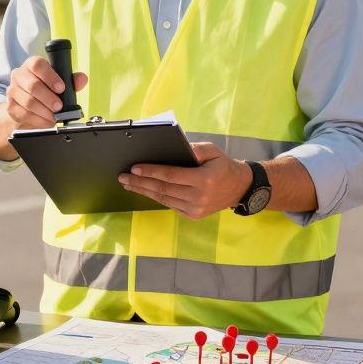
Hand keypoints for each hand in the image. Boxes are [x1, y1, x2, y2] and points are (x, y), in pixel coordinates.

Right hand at [3, 55, 87, 129]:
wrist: (27, 106)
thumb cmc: (45, 90)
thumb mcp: (59, 83)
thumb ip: (71, 80)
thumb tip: (82, 79)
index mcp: (31, 65)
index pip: (37, 65)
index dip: (50, 77)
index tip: (61, 88)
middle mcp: (19, 75)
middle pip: (32, 85)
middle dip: (49, 98)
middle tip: (59, 106)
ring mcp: (13, 91)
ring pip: (28, 101)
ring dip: (44, 111)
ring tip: (54, 115)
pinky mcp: (10, 106)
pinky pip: (24, 114)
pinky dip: (38, 120)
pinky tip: (47, 120)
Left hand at [118, 142, 252, 219]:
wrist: (239, 188)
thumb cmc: (223, 166)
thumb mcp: (213, 151)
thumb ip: (195, 148)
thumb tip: (175, 148)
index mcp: (204, 179)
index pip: (171, 175)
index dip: (151, 172)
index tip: (134, 168)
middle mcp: (199, 197)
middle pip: (163, 189)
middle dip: (140, 182)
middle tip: (123, 177)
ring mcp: (195, 209)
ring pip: (164, 199)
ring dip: (144, 191)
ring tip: (129, 184)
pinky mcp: (193, 215)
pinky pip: (170, 205)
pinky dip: (156, 197)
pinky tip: (145, 190)